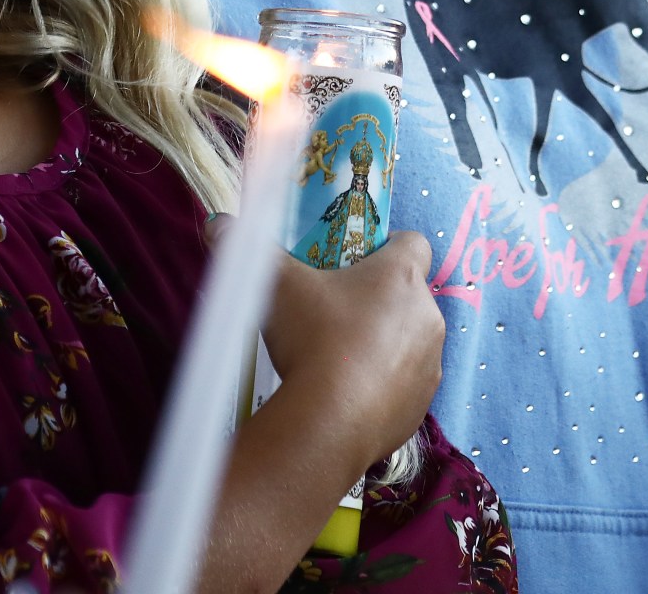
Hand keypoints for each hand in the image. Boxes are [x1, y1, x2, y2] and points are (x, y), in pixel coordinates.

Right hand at [221, 221, 443, 471]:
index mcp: (401, 276)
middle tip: (336, 312)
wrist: (329, 423)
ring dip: (385, 343)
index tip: (356, 262)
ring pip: (411, 341)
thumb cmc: (312, 339)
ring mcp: (430, 363)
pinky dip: (384, 384)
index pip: (413, 242)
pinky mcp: (422, 404)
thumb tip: (217, 224)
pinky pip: (406, 384)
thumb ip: (252, 251)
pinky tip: (348, 392)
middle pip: (409, 294)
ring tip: (339, 357)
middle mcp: (427, 315)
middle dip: (378, 299)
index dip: (387, 247)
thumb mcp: (277, 286)